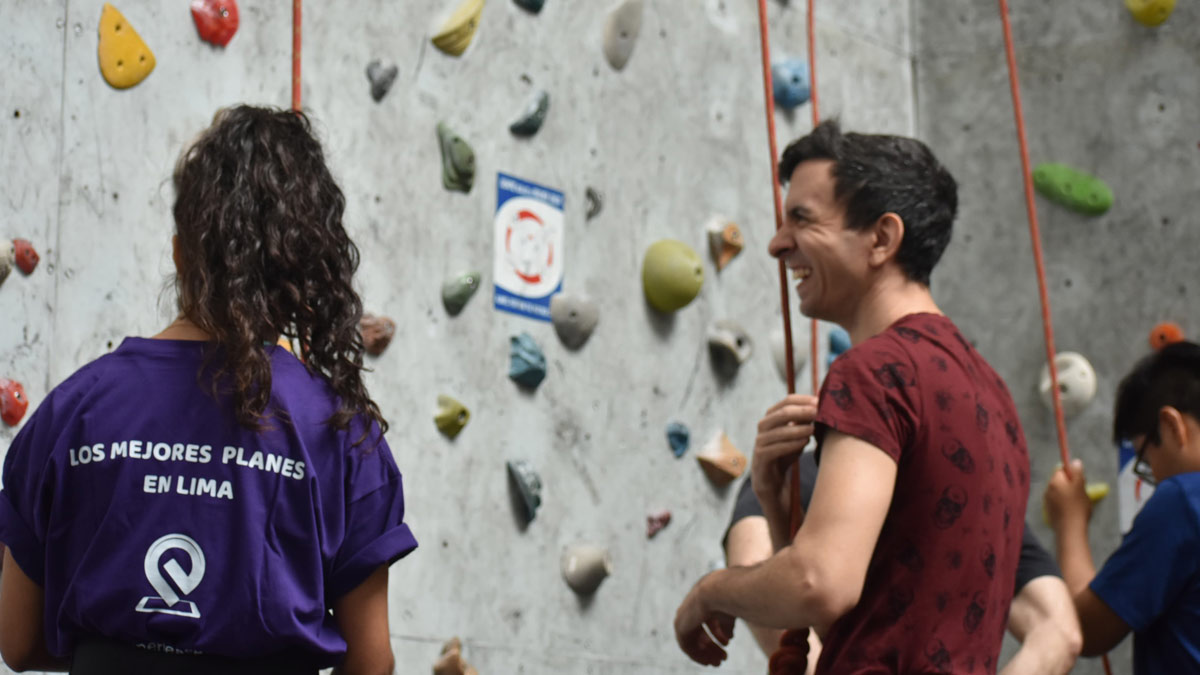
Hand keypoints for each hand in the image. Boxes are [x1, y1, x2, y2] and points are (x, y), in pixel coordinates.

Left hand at [674, 572, 734, 666]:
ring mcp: (683, 615)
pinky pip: (686, 645)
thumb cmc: (729, 596)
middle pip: (699, 631)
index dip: (717, 633)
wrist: (718, 590)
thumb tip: (729, 638)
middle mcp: (690, 605)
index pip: (707, 620)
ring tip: (718, 662)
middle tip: (723, 658)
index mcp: (702, 598)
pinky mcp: (679, 625)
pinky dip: (697, 654)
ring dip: (706, 652)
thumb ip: (727, 624)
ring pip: (693, 639)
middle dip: (712, 645)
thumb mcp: (729, 612)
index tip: (726, 644)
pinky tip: (708, 661)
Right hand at [752, 395, 817, 524]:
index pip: (785, 401)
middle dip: (801, 412)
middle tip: (818, 412)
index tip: (820, 401)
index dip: (802, 400)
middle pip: (780, 414)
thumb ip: (805, 423)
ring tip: (813, 429)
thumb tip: (822, 406)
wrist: (774, 485)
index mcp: (771, 419)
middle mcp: (762, 429)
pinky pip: (773, 449)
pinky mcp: (760, 460)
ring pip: (776, 431)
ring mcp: (759, 444)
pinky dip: (789, 444)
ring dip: (796, 429)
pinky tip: (804, 443)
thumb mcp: (797, 438)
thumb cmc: (786, 457)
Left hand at [1044, 459, 1091, 530]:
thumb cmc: (1077, 506)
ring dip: (1067, 494)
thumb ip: (1077, 473)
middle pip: (1060, 481)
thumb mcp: (1080, 487)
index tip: (1080, 481)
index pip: (1061, 470)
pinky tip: (1072, 510)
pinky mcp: (1049, 511)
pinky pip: (1058, 502)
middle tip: (1081, 492)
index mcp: (1054, 482)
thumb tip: (1074, 461)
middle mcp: (1048, 489)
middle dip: (1070, 484)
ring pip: (1059, 492)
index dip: (1072, 473)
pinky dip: (1064, 503)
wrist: (1069, 529)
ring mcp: (1047, 501)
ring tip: (1078, 503)